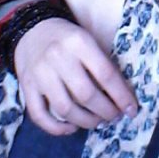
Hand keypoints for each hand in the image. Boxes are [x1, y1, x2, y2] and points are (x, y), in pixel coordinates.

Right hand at [14, 18, 137, 134]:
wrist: (31, 29)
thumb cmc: (66, 37)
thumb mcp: (87, 39)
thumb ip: (101, 63)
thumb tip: (122, 95)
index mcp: (78, 42)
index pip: (105, 74)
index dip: (121, 96)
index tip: (132, 109)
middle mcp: (58, 57)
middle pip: (86, 95)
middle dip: (105, 111)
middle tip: (114, 116)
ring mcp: (40, 74)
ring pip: (65, 109)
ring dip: (86, 122)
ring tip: (97, 121)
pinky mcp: (26, 86)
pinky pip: (40, 115)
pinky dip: (57, 128)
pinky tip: (71, 127)